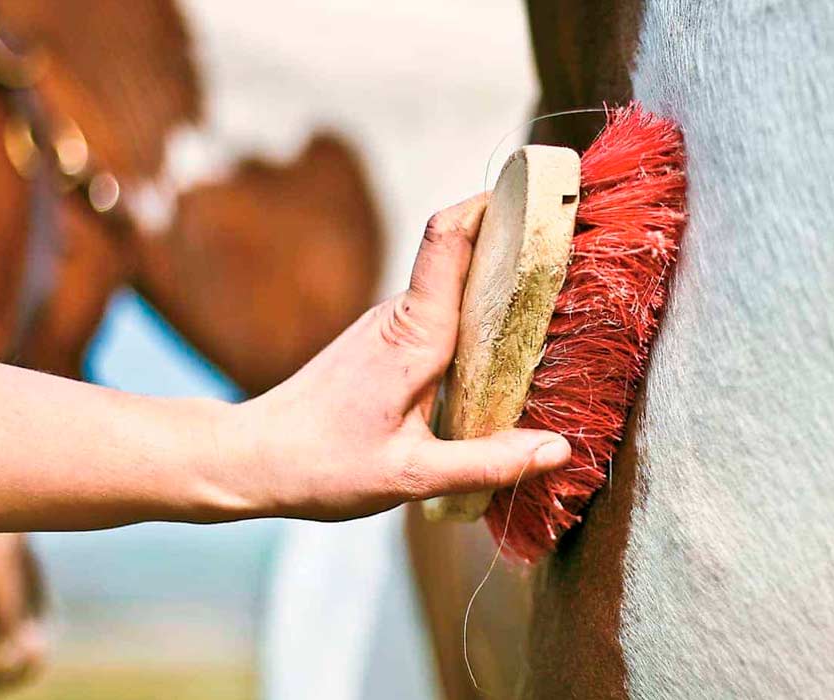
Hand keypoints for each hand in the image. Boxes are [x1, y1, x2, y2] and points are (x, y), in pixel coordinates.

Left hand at [225, 194, 571, 519]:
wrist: (254, 458)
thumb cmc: (322, 466)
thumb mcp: (411, 477)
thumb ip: (486, 463)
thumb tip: (558, 448)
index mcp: (412, 335)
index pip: (448, 239)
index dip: (492, 205)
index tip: (541, 193)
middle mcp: (401, 316)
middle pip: (464, 256)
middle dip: (517, 245)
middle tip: (579, 254)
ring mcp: (390, 327)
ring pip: (455, 289)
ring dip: (500, 287)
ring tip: (558, 302)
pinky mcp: (385, 343)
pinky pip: (441, 315)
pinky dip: (477, 320)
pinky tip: (505, 351)